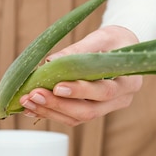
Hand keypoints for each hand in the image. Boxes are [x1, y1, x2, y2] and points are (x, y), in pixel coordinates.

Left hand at [19, 25, 142, 125]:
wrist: (123, 49)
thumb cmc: (115, 40)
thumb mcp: (102, 37)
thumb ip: (79, 49)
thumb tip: (50, 62)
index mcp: (128, 82)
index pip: (103, 91)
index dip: (80, 91)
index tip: (57, 86)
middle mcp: (120, 100)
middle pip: (88, 111)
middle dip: (58, 105)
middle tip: (33, 95)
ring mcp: (106, 109)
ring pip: (77, 118)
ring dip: (49, 111)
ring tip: (27, 101)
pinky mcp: (92, 110)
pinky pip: (71, 117)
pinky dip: (50, 113)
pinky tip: (32, 107)